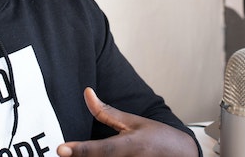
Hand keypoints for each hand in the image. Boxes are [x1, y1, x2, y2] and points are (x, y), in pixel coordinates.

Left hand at [56, 87, 198, 156]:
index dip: (80, 150)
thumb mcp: (134, 122)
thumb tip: (87, 93)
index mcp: (129, 146)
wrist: (182, 156)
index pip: (100, 149)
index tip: (61, 149)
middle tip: (65, 153)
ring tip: (78, 154)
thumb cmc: (159, 139)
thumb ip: (106, 111)